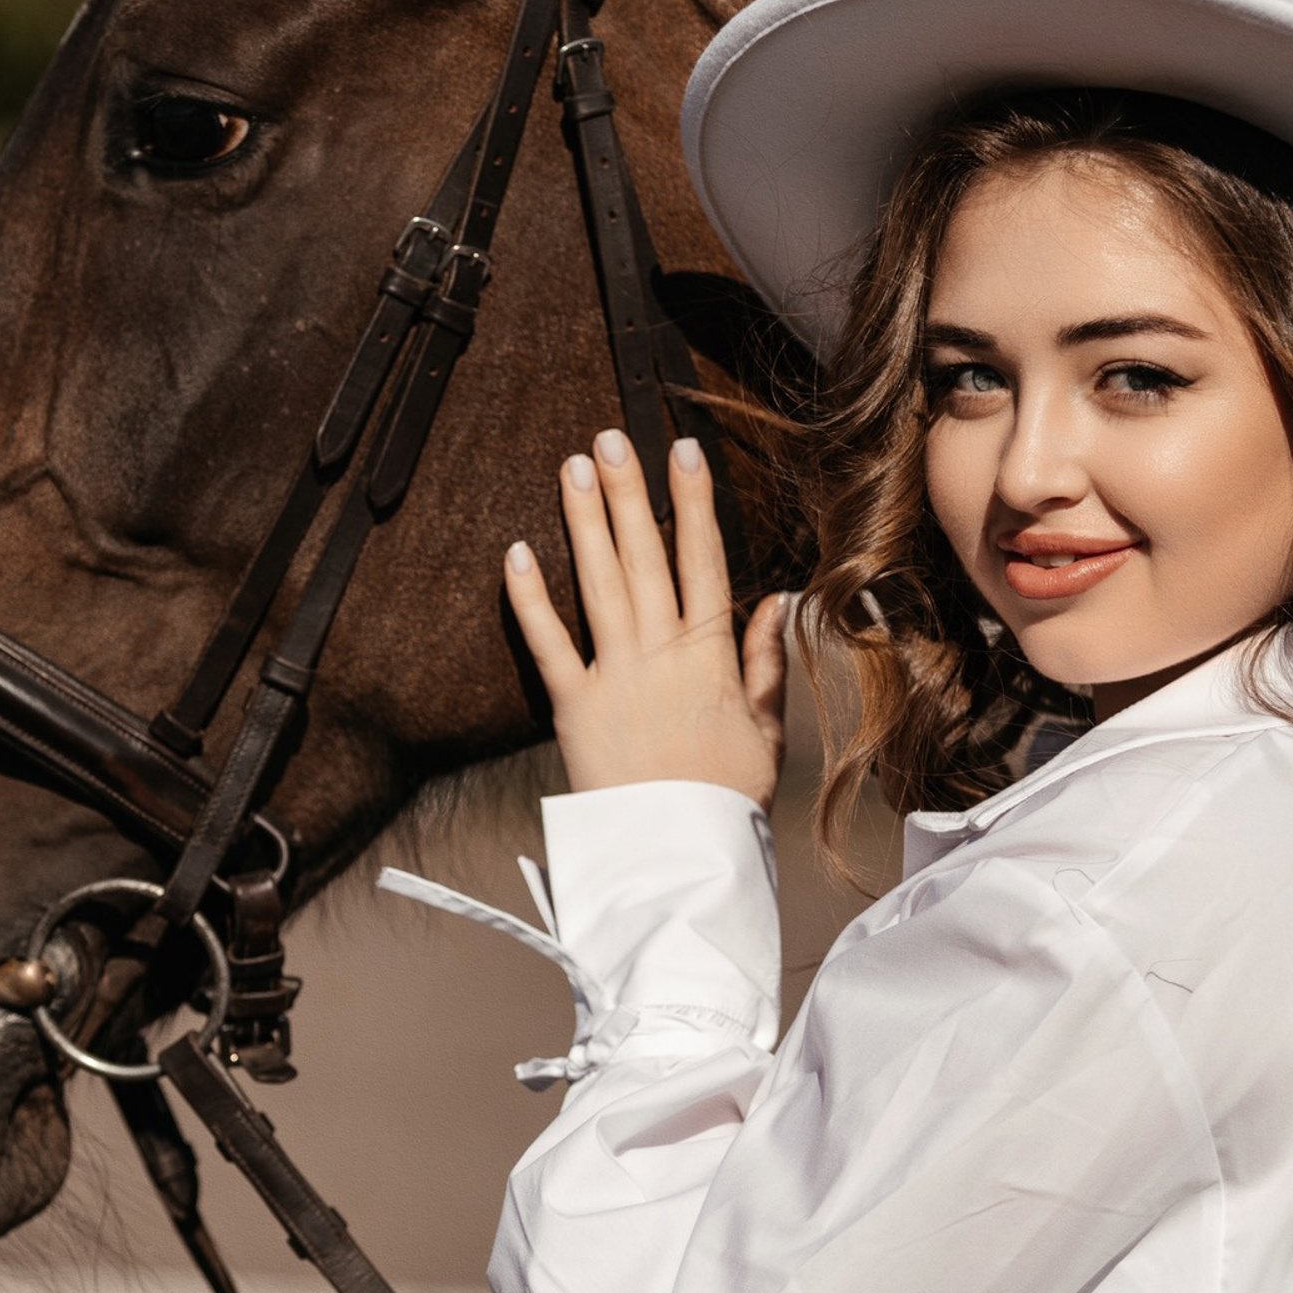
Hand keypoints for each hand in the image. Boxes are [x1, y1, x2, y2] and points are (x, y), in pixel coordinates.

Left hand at [505, 430, 786, 808]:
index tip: (686, 451)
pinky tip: (516, 551)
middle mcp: (660, 654)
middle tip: (612, 437)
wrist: (679, 855)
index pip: (702, 561)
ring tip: (573, 468)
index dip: (694, 503)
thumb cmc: (726, 797)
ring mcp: (614, 677)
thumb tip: (776, 601)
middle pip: (644, 557)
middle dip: (630, 493)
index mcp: (710, 656)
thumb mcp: (766, 729)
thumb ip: (764, 662)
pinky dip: (529, 599)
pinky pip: (547, 645)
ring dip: (585, 522)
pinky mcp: (572, 708)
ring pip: (598, 584)